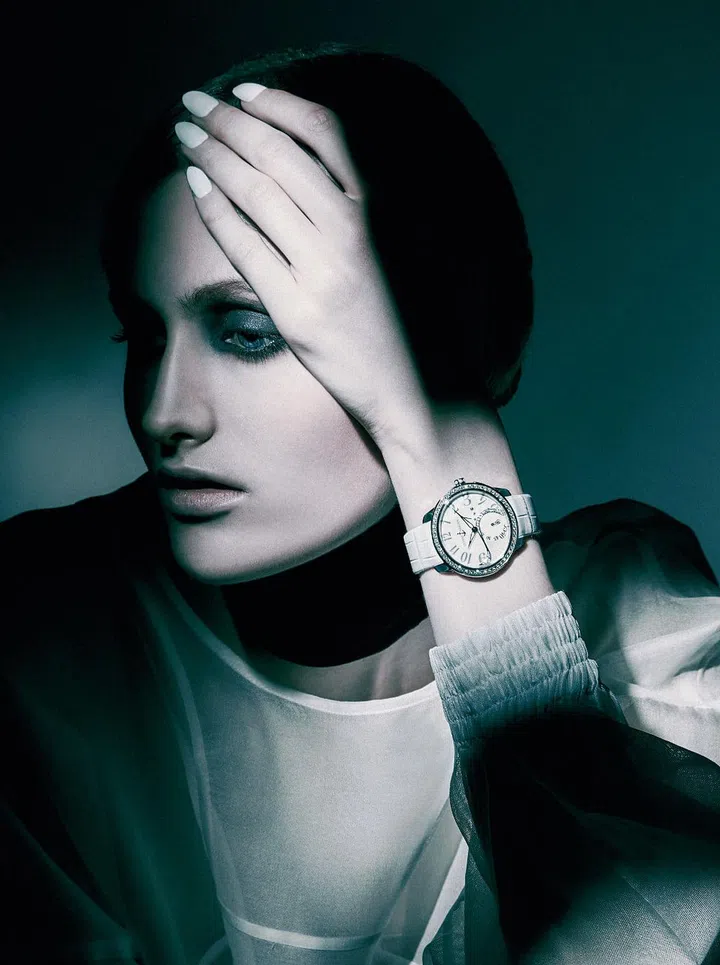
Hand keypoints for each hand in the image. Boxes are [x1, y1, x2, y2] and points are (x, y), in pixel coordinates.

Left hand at [176, 87, 428, 448]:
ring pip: (255, 192)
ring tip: (183, 136)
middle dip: (227, 121)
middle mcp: (353, 231)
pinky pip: (244, 248)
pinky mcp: (296, 313)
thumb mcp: (397, 246)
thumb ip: (359, 205)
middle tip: (194, 104)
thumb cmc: (407, 321)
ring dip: (211, 155)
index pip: (324, 131)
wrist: (418, 391)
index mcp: (382, 209)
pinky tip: (194, 187)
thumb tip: (303, 165)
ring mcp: (323, 272)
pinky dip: (214, 211)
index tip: (242, 93)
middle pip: (279, 153)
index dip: (277, 103)